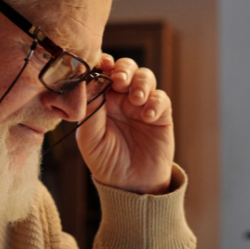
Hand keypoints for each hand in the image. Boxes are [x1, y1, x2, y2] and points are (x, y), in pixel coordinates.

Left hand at [74, 55, 173, 194]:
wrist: (131, 185)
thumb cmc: (106, 162)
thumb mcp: (89, 138)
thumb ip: (90, 110)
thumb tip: (90, 83)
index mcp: (102, 99)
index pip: (103, 72)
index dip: (104, 63)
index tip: (103, 64)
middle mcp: (121, 98)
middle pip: (126, 67)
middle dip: (124, 68)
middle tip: (120, 80)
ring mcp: (142, 105)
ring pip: (145, 77)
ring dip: (141, 83)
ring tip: (136, 99)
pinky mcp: (161, 115)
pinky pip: (161, 98)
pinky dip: (155, 103)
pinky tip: (148, 117)